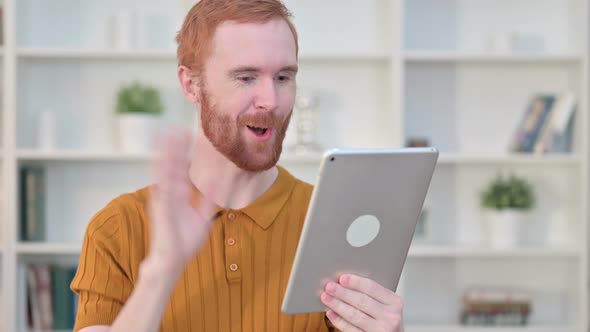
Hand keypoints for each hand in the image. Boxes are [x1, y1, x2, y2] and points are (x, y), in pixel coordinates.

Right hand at [148, 128, 215, 274]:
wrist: (173, 260)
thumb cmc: (185, 242)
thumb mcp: (202, 218)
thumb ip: (207, 202)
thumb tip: (216, 186)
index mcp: (179, 195)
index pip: (181, 169)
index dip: (184, 153)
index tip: (188, 136)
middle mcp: (170, 193)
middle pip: (172, 164)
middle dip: (174, 146)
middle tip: (175, 126)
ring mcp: (164, 198)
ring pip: (164, 169)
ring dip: (165, 151)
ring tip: (166, 133)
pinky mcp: (161, 205)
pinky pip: (162, 183)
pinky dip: (161, 169)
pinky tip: (161, 155)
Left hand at [321, 274, 403, 331]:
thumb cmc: (387, 319)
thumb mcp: (386, 305)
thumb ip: (372, 295)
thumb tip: (345, 282)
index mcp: (394, 302)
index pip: (372, 288)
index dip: (355, 282)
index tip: (342, 278)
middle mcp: (390, 316)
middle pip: (362, 301)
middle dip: (343, 293)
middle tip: (329, 287)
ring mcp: (382, 330)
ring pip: (355, 315)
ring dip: (337, 305)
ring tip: (326, 298)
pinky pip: (351, 330)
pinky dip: (339, 320)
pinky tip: (331, 313)